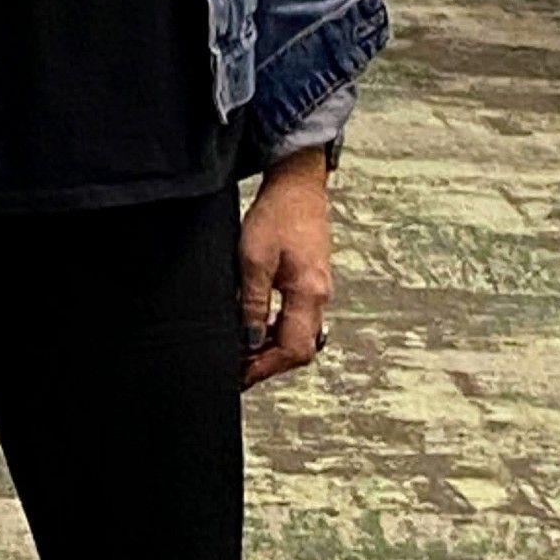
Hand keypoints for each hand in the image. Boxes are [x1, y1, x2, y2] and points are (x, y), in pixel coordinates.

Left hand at [238, 148, 332, 390]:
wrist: (298, 185)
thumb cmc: (278, 214)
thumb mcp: (253, 259)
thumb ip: (252, 303)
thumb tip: (249, 341)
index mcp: (309, 293)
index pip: (294, 350)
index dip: (266, 367)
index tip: (240, 375)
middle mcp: (320, 296)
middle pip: (300, 348)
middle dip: (270, 363)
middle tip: (239, 367)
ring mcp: (319, 289)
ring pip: (300, 335)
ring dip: (272, 347)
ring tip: (243, 349)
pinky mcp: (312, 281)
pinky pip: (300, 318)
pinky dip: (278, 329)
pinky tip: (257, 325)